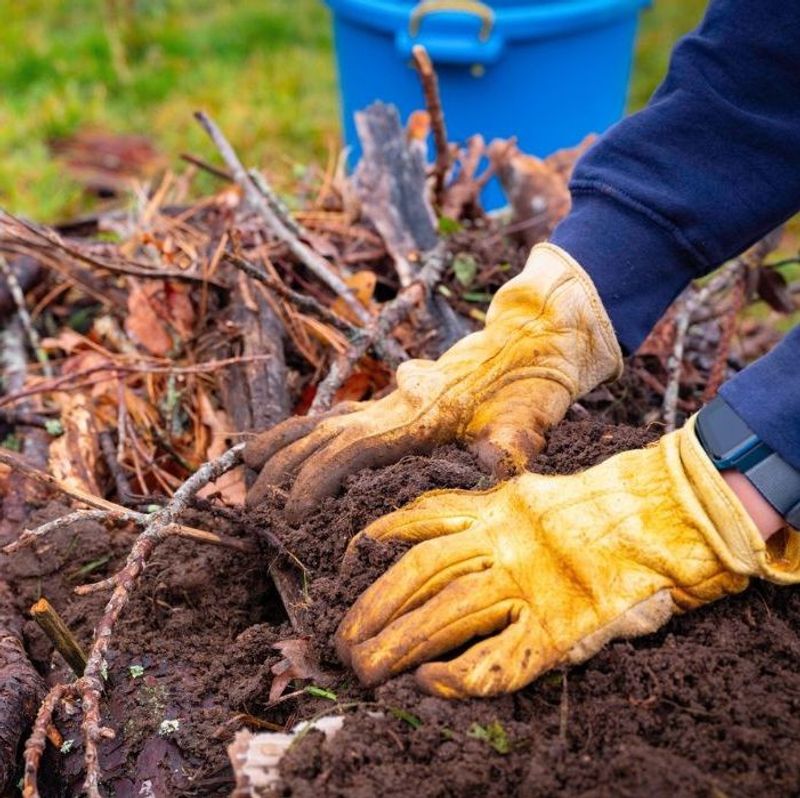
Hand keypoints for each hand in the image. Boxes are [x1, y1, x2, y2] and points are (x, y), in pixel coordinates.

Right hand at [244, 244, 621, 519]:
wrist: (525, 348)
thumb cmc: (526, 391)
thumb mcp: (527, 419)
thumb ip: (512, 441)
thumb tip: (497, 462)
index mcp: (417, 417)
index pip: (352, 449)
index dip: (315, 481)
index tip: (289, 515)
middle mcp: (391, 406)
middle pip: (321, 438)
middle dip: (283, 474)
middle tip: (253, 511)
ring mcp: (385, 401)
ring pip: (318, 423)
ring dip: (280, 449)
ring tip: (245, 475)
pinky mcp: (387, 402)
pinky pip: (331, 418)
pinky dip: (298, 433)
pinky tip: (277, 448)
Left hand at [336, 416, 799, 697]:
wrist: (664, 520)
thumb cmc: (594, 509)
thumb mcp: (527, 492)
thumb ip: (480, 507)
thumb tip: (409, 534)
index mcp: (498, 508)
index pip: (422, 521)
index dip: (379, 539)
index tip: (348, 557)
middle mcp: (506, 543)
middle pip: (423, 574)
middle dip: (376, 607)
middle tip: (343, 642)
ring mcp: (531, 585)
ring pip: (448, 614)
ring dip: (401, 642)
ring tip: (365, 668)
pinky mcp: (560, 630)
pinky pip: (503, 660)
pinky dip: (463, 676)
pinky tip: (431, 684)